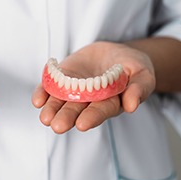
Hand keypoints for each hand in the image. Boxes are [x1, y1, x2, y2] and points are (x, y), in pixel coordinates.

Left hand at [32, 41, 154, 133]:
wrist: (113, 53)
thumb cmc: (131, 66)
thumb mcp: (142, 73)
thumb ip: (139, 88)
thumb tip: (132, 106)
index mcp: (109, 103)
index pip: (100, 112)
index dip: (91, 117)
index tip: (82, 124)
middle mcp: (88, 101)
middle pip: (76, 110)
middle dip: (67, 118)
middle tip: (58, 126)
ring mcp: (73, 91)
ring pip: (60, 103)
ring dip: (52, 110)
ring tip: (45, 118)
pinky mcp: (62, 79)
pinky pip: (50, 88)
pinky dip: (43, 93)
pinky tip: (37, 100)